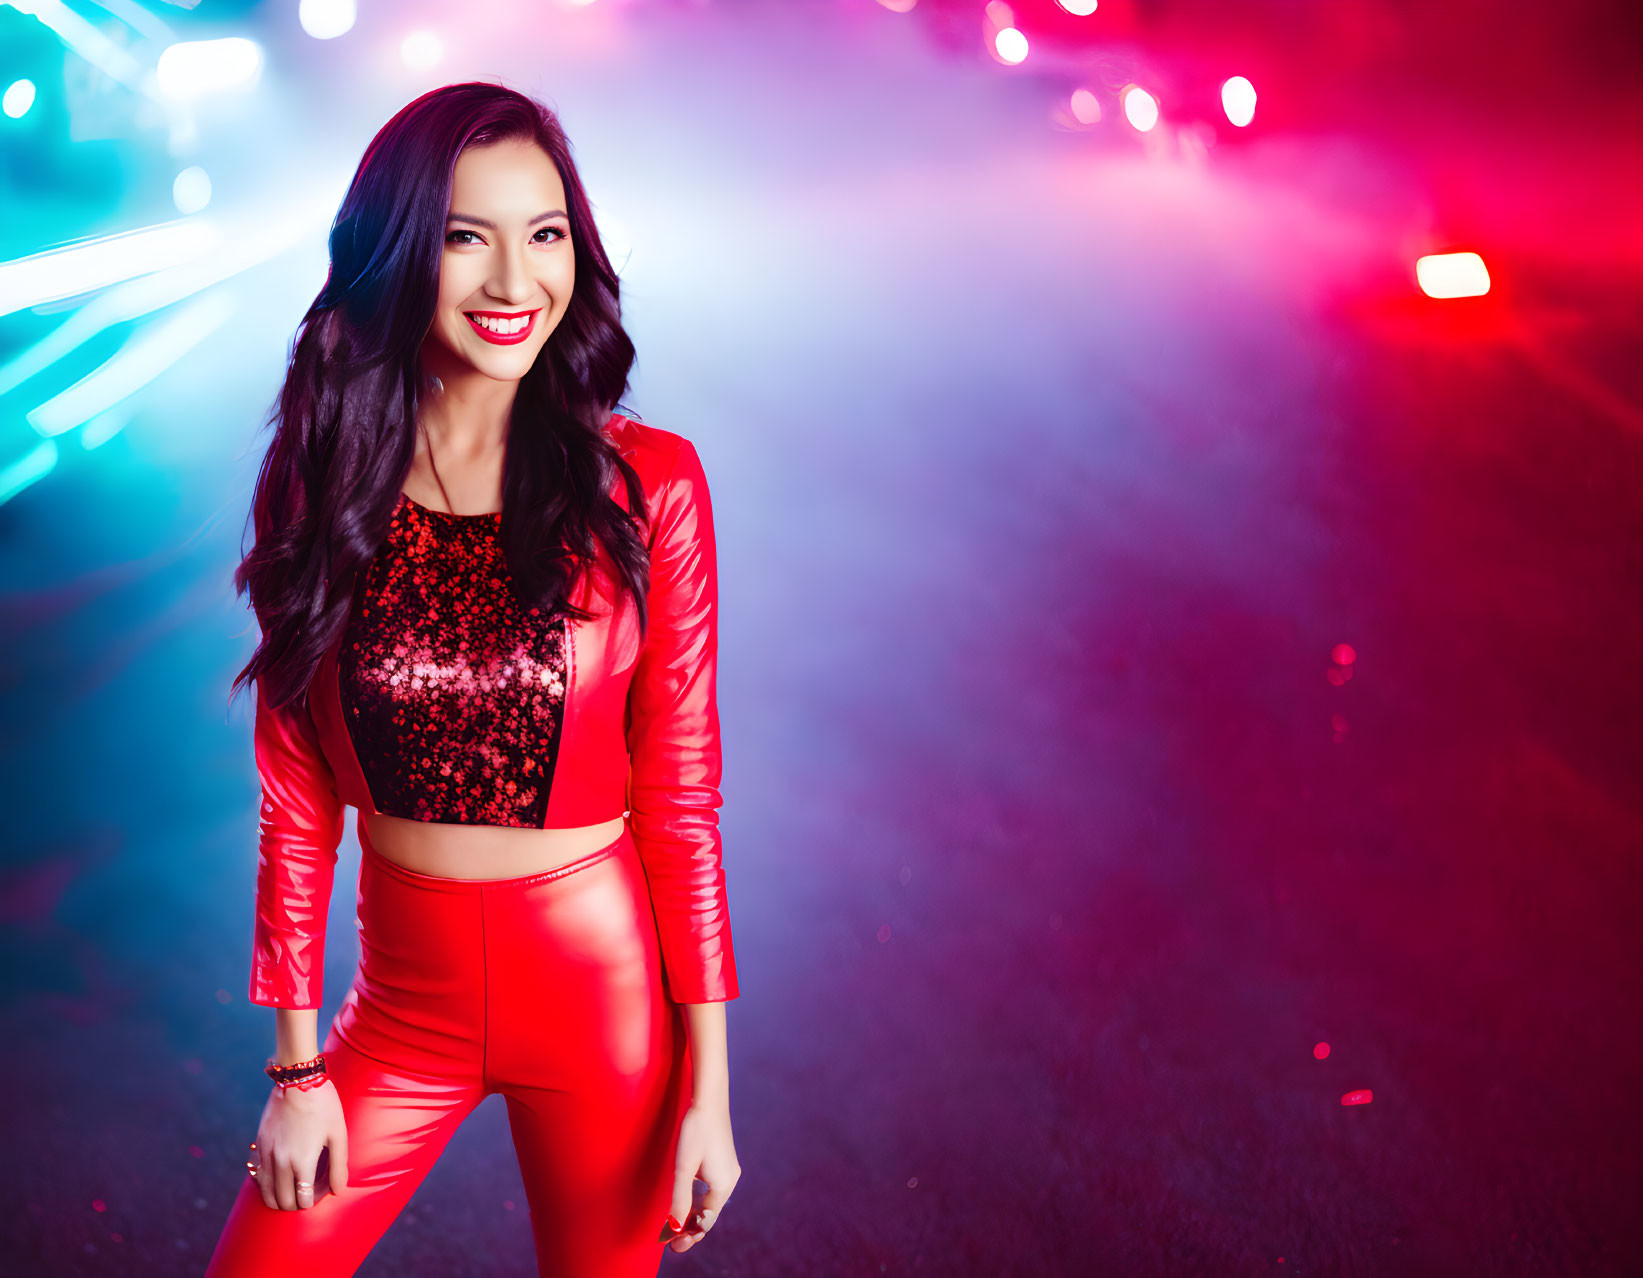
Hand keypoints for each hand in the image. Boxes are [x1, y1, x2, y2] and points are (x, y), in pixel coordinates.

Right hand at [251, 1080, 349, 1210]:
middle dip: (296, 1203)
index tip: (320, 1192)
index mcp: (302, 1162)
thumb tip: (338, 1190)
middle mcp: (280, 1162)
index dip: (312, 1201)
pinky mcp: (259, 1144)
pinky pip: (258, 1175)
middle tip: (308, 1192)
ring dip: (279, 1198)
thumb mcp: (338, 1134)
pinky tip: (280, 1177)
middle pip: (283, 1201)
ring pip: (266, 1192)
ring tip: (293, 1191)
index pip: (302, 1199)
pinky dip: (267, 1184)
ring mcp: (266, 1154)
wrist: (297, 1080)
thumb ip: (338, 1166)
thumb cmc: (323, 1106)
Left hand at [662, 1100, 739, 1252]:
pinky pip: (712, 1190)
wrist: (710, 1101)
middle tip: (673, 1241)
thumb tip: (675, 1227)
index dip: (689, 1234)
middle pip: (711, 1213)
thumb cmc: (696, 1132)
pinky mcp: (724, 1162)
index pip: (706, 1220)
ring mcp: (728, 1171)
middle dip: (692, 1227)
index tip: (672, 1246)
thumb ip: (680, 1198)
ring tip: (678, 1224)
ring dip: (695, 1214)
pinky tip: (688, 1199)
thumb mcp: (684, 1167)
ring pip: (711, 1202)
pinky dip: (700, 1200)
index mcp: (723, 1185)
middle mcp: (730, 1180)